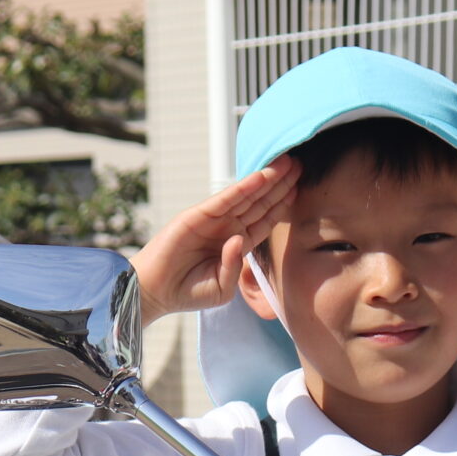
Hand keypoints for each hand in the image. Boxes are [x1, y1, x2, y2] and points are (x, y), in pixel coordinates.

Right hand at [131, 159, 299, 326]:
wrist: (156, 291)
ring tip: (287, 163)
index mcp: (236, 245)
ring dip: (267, 180)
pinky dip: (243, 187)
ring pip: (246, 196)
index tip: (300, 189)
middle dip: (280, 185)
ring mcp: (213, 220)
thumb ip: (236, 268)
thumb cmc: (188, 292)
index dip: (282, 205)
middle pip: (260, 203)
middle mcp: (227, 228)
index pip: (265, 221)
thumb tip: (239, 240)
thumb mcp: (222, 288)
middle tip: (300, 165)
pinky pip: (226, 199)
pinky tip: (261, 177)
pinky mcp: (198, 215)